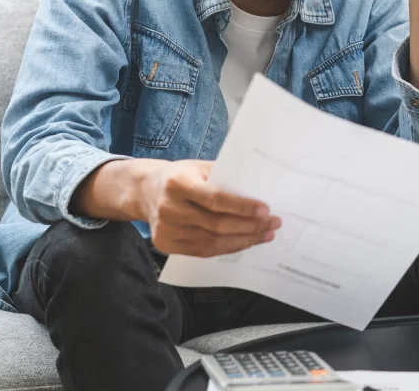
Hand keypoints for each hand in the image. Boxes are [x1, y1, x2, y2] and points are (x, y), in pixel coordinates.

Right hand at [140, 160, 280, 257]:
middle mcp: (169, 208)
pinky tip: (246, 242)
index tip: (266, 209)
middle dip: (250, 226)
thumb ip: (224, 177)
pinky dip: (228, 248)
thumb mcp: (199, 167)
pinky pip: (203, 251)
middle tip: (274, 223)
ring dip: (244, 240)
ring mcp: (166, 229)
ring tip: (265, 234)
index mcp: (178, 183)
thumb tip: (259, 188)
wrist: (145, 190)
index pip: (215, 199)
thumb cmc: (180, 176)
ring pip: (212, 242)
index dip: (242, 206)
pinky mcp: (166, 244)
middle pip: (216, 224)